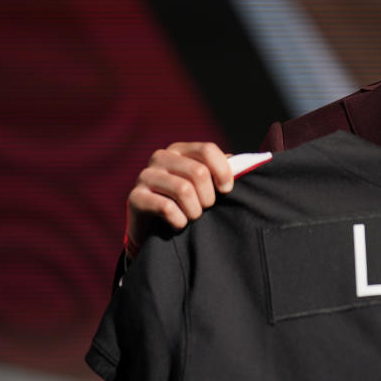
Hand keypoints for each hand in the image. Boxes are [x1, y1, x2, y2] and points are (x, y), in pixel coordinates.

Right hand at [125, 142, 233, 257]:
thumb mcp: (205, 185)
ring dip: (195, 211)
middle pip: (198, 172)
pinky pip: (166, 207)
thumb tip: (245, 165)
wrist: (154, 230)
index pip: (208, 149)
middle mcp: (161, 157)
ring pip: (183, 190)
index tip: (227, 190)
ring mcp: (145, 175)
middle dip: (209, 197)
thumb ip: (222, 171)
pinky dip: (180, 220)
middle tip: (206, 208)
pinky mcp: (135, 197)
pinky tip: (179, 224)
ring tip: (192, 217)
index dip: (223, 171)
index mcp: (180, 149)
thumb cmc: (187, 204)